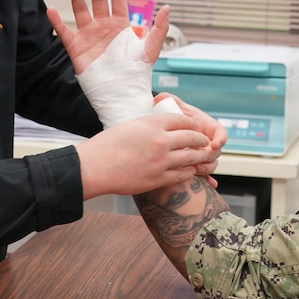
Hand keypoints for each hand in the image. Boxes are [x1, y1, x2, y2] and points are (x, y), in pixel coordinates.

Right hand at [47, 0, 168, 73]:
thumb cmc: (136, 73)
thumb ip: (159, 28)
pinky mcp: (77, 49)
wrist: (121, 93)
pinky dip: (57, 22)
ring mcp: (89, 36)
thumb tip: (167, 8)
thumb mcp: (151, 49)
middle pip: (98, 0)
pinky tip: (52, 10)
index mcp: (120, 25)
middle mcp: (103, 27)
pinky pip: (65, 33)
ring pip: (80, 12)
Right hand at [75, 112, 220, 198]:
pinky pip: (183, 174)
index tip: (196, 127)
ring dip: (200, 157)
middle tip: (204, 142)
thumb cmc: (106, 146)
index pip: (183, 120)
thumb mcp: (130, 126)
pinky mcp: (159, 178)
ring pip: (192, 157)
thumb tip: (162, 127)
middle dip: (202, 140)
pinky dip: (189, 172)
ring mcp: (161, 161)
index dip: (193, 124)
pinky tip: (190, 170)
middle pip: (193, 138)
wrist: (94, 168)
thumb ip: (149, 126)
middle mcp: (160, 141)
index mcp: (152, 124)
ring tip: (203, 156)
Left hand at [156, 93, 226, 179]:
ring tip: (197, 169)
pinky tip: (210, 184)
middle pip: (217, 151)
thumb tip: (161, 97)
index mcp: (206, 127)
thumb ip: (168, 99)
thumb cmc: (171, 117)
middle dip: (211, 156)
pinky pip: (206, 174)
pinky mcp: (196, 164)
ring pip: (212, 163)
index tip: (215, 143)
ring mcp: (202, 153)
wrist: (163, 130)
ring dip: (208, 167)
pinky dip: (209, 179)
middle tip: (201, 158)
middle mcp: (206, 141)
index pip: (220, 132)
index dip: (220, 138)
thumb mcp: (171, 107)